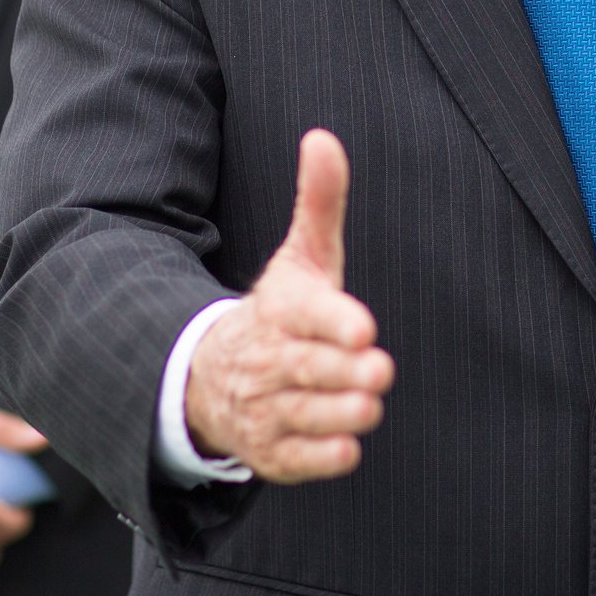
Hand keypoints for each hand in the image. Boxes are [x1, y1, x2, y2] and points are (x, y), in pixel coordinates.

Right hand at [185, 128, 394, 482]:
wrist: (215, 376)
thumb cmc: (283, 311)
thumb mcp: (302, 257)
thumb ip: (319, 202)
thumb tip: (323, 136)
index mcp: (281, 310)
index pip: (305, 314)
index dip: (333, 321)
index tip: (364, 327)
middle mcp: (270, 360)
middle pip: (307, 368)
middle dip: (343, 370)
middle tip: (380, 369)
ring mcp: (267, 408)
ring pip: (305, 415)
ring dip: (337, 413)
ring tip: (369, 405)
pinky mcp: (273, 452)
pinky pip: (298, 459)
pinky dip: (321, 456)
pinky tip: (347, 445)